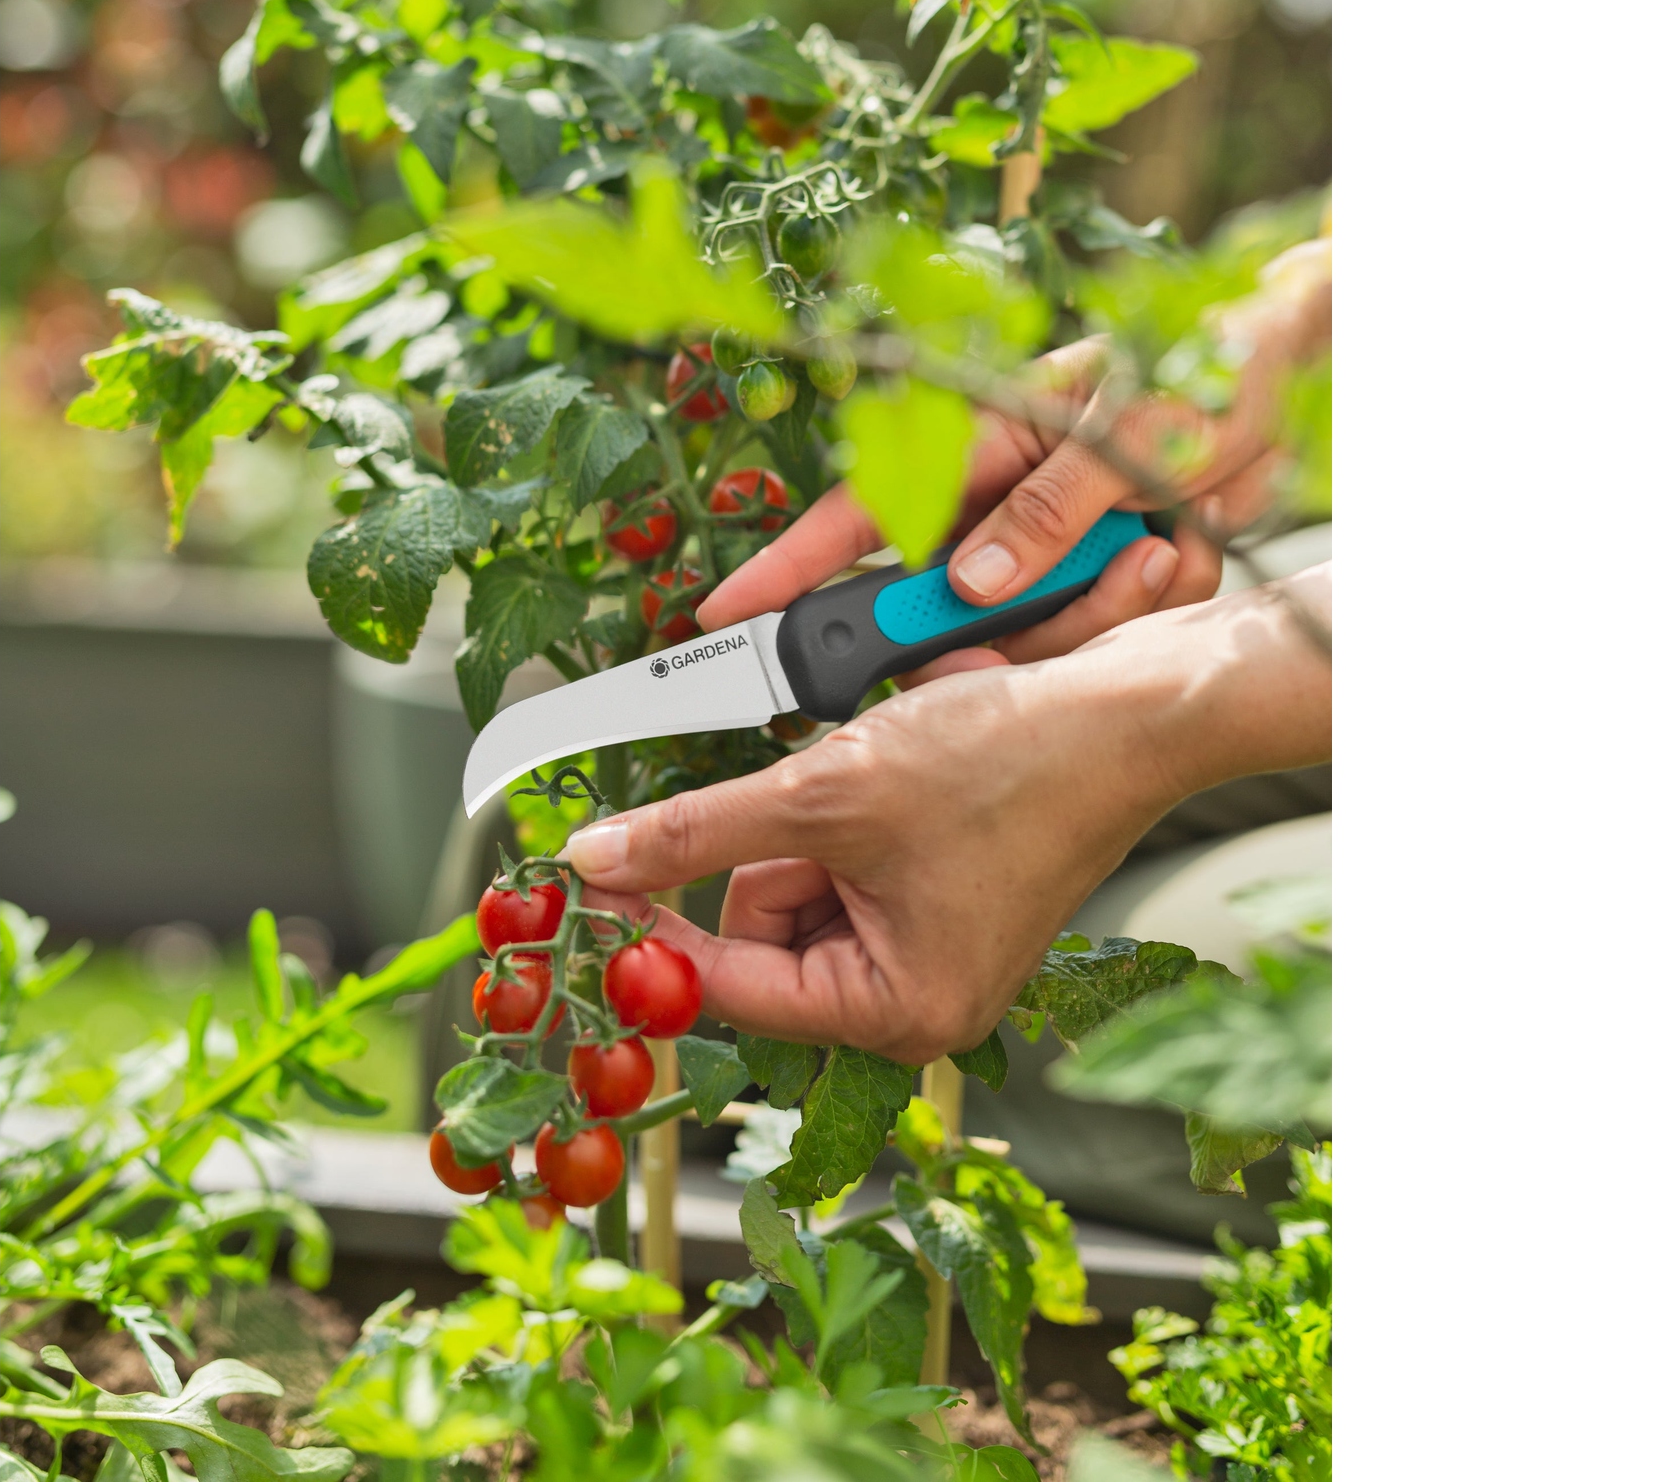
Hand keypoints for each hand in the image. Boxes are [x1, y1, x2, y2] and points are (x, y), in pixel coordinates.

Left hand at [566, 567, 1331, 1063]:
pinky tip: (890, 772)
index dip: (659, 927)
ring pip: (800, 891)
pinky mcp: (944, 901)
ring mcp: (932, 951)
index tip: (602, 875)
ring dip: (808, 823)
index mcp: (896, 1010)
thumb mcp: (826, 791)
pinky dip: (844, 815)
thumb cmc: (1009, 764)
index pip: (732, 985)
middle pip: (764, 936)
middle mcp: (917, 1001)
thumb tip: (599, 858)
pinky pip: (848, 867)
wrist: (1125, 712)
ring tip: (872, 772)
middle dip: (767, 853)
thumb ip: (698, 829)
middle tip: (814, 793)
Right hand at [696, 238, 1330, 672]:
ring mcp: (1049, 539)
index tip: (730, 613)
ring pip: (1025, 629)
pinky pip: (1093, 632)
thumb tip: (970, 585)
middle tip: (1056, 606)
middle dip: (1001, 623)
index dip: (791, 567)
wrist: (1309, 366)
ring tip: (1168, 539)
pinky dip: (1142, 605)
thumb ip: (1046, 513)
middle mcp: (1003, 496)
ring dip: (1097, 608)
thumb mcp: (1128, 432)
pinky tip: (1188, 544)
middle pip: (945, 597)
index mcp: (983, 439)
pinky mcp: (1099, 571)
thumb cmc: (1214, 361)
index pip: (862, 513)